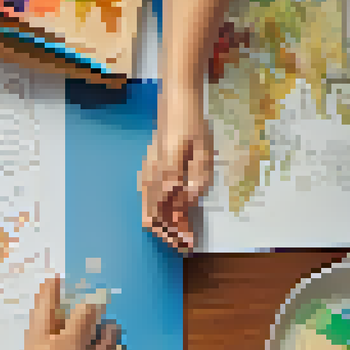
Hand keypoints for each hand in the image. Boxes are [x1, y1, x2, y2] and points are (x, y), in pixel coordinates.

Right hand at [6, 276, 127, 349]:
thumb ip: (43, 313)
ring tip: (97, 335)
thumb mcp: (29, 345)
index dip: (83, 302)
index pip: (84, 311)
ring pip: (113, 338)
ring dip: (107, 331)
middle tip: (85, 319)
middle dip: (96, 316)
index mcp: (59, 345)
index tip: (80, 300)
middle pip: (101, 323)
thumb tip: (54, 280)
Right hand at [138, 98, 212, 253]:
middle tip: (185, 244)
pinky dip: (160, 212)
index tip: (190, 243)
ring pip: (147, 210)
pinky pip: (149, 200)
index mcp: (164, 175)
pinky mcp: (148, 172)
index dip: (175, 232)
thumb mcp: (204, 151)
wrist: (176, 105)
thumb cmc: (193, 126)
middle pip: (151, 217)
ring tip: (181, 234)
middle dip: (168, 234)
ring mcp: (146, 175)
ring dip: (164, 225)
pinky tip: (174, 215)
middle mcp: (150, 178)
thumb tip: (189, 200)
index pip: (163, 214)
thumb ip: (198, 178)